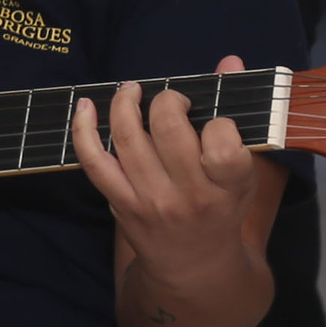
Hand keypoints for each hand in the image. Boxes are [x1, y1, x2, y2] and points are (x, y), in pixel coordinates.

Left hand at [70, 57, 272, 274]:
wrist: (194, 266)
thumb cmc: (221, 210)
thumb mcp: (242, 173)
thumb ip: (237, 114)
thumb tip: (229, 60)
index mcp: (228, 187)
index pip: (223, 142)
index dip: (218, 121)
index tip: (214, 121)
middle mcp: (190, 195)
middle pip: (168, 130)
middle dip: (168, 100)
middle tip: (172, 100)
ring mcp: (151, 200)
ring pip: (128, 138)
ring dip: (125, 102)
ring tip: (132, 91)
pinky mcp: (121, 204)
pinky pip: (94, 161)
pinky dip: (83, 129)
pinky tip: (85, 106)